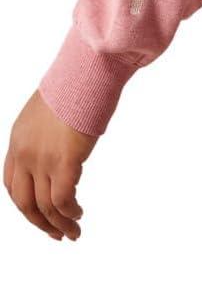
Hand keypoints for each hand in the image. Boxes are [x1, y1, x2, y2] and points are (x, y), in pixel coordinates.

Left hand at [3, 90, 97, 240]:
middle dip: (40, 223)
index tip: (40, 214)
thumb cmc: (77, 83)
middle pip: (24, 202)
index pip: (12, 183)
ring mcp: (43, 158)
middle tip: (56, 233)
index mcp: (17, 139)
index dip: (25, 204)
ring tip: (73, 232)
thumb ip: (45, 134)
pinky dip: (69, 213)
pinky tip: (78, 215)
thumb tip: (59, 148)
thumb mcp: (48, 110)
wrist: (87, 70)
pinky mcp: (64, 161)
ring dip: (59, 224)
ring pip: (44, 206)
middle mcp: (25, 152)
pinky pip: (62, 200)